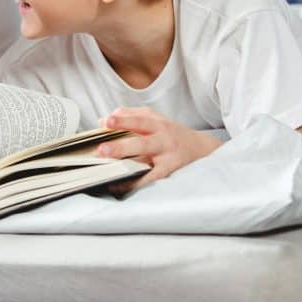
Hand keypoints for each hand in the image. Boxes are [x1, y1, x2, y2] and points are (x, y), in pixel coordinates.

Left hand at [97, 107, 222, 193]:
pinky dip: (134, 183)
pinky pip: (150, 178)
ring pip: (146, 163)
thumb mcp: (155, 119)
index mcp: (158, 123)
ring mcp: (167, 157)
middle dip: (121, 147)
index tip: (105, 122)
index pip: (138, 119)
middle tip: (102, 150)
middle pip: (142, 143)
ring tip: (108, 171)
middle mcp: (163, 139)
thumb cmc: (171, 134)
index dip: (121, 120)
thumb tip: (104, 120)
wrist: (200, 148)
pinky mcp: (169, 171)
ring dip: (126, 167)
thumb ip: (131, 116)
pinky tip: (119, 185)